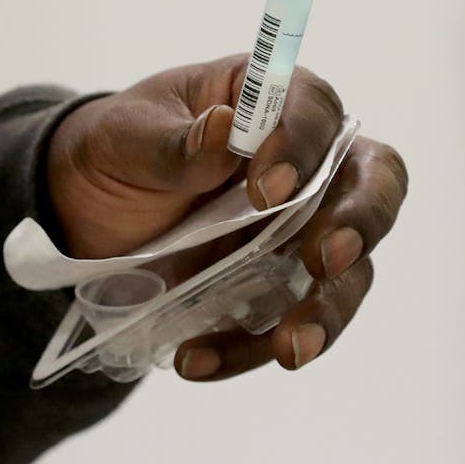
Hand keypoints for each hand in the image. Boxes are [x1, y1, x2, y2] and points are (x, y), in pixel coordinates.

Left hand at [47, 55, 407, 376]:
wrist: (90, 211)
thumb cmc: (120, 150)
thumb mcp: (127, 137)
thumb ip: (173, 141)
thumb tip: (221, 129)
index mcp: (275, 104)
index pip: (319, 112)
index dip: (305, 147)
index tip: (268, 188)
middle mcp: (311, 165)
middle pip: (375, 185)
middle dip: (360, 226)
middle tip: (325, 261)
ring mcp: (306, 230)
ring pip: (352, 269)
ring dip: (327, 311)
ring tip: (290, 350)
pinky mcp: (284, 286)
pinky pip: (290, 320)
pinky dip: (250, 348)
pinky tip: (199, 359)